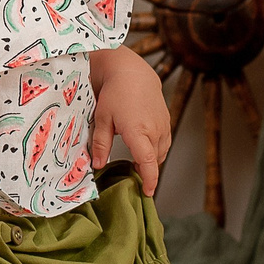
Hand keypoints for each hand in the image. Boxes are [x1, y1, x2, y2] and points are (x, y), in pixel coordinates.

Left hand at [88, 50, 170, 194]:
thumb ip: (101, 144)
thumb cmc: (115, 92)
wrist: (132, 71)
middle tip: (134, 180)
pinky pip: (164, 142)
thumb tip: (98, 165)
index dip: (149, 181)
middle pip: (155, 161)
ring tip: (137, 165)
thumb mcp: (102, 118)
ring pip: (161, 152)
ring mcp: (163, 125)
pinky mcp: (166, 120)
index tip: (147, 193)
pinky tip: (144, 149)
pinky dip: (156, 150)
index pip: (148, 164)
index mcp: (139, 132)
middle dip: (147, 172)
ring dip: (151, 161)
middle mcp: (155, 130)